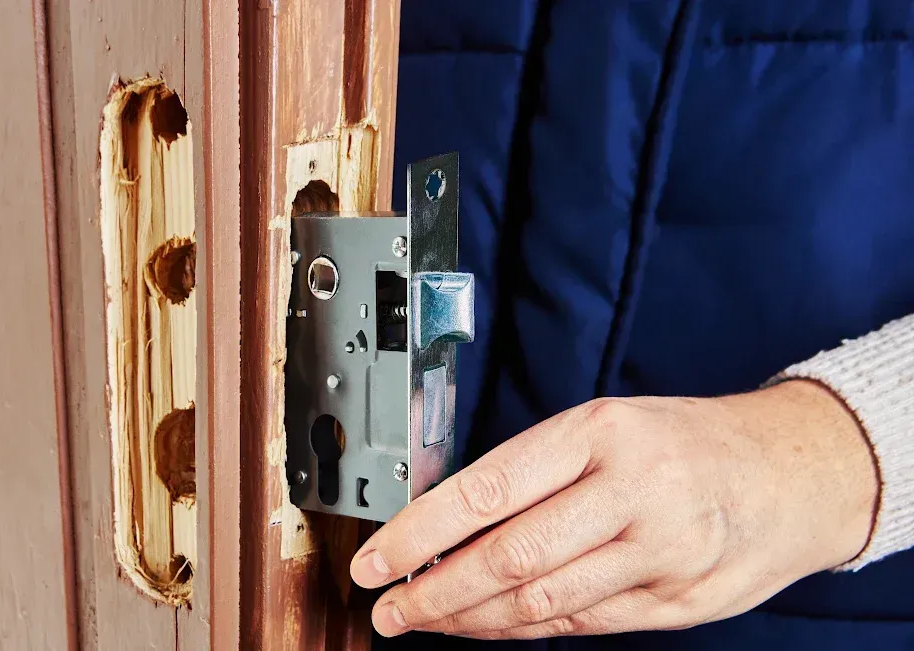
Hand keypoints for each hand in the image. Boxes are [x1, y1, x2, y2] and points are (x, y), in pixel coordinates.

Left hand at [349, 380, 877, 638]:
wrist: (792, 471)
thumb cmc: (685, 441)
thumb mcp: (609, 426)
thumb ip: (538, 471)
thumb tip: (448, 523)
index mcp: (603, 432)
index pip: (489, 487)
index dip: (420, 532)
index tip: (374, 559)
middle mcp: (634, 491)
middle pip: (510, 557)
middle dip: (434, 591)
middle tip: (388, 608)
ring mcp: (662, 553)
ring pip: (542, 602)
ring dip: (471, 619)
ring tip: (426, 620)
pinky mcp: (680, 603)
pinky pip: (584, 624)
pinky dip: (526, 629)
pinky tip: (489, 626)